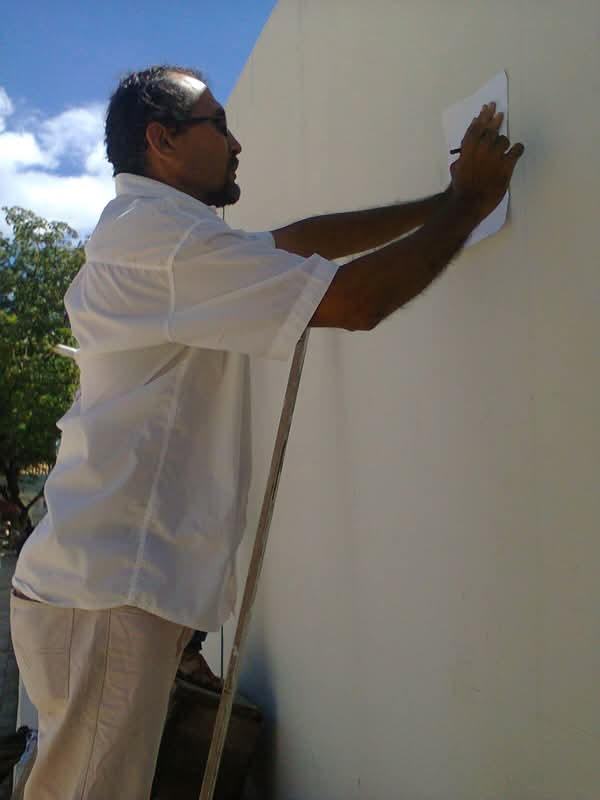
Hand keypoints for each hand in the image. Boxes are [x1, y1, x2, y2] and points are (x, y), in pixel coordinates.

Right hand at [450, 102, 524, 221]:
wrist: (469, 202)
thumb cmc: (460, 187)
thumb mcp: (457, 167)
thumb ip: (464, 155)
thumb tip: (467, 148)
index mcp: (468, 148)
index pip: (477, 127)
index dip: (483, 116)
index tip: (488, 107)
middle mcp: (482, 147)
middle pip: (492, 130)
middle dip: (495, 123)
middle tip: (500, 116)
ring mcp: (495, 155)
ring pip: (504, 140)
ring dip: (504, 143)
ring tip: (503, 150)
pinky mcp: (506, 165)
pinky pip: (516, 150)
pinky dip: (517, 150)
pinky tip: (517, 151)